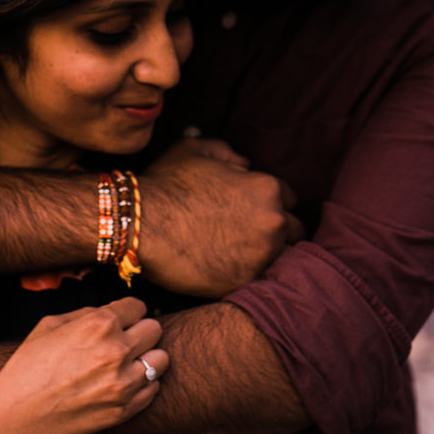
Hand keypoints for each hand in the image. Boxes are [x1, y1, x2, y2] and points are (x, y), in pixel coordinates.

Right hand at [0, 296, 165, 433]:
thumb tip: (112, 313)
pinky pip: (153, 389)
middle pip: (155, 330)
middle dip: (141, 332)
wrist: (14, 414)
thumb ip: (87, 314)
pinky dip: (143, 385)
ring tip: (128, 364)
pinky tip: (122, 384)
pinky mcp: (124, 410)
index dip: (128, 313)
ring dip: (147, 359)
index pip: (139, 306)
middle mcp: (116, 351)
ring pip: (161, 360)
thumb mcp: (50, 324)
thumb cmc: (28, 366)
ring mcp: (123, 383)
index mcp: (99, 324)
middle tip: (125, 342)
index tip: (121, 321)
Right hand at [138, 138, 300, 297]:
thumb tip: (244, 163)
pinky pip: (260, 282)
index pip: (289, 200)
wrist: (139, 225)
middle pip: (294, 232)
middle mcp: (274, 222)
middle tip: (250, 236)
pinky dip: (249, 277)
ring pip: (282, 259)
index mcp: (268, 188)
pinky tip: (231, 271)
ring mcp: (262, 256)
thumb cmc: (166, 185)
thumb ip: (228, 152)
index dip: (270, 204)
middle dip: (276, 232)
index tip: (253, 213)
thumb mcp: (195, 151)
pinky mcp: (245, 282)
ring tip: (242, 257)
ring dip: (267, 256)